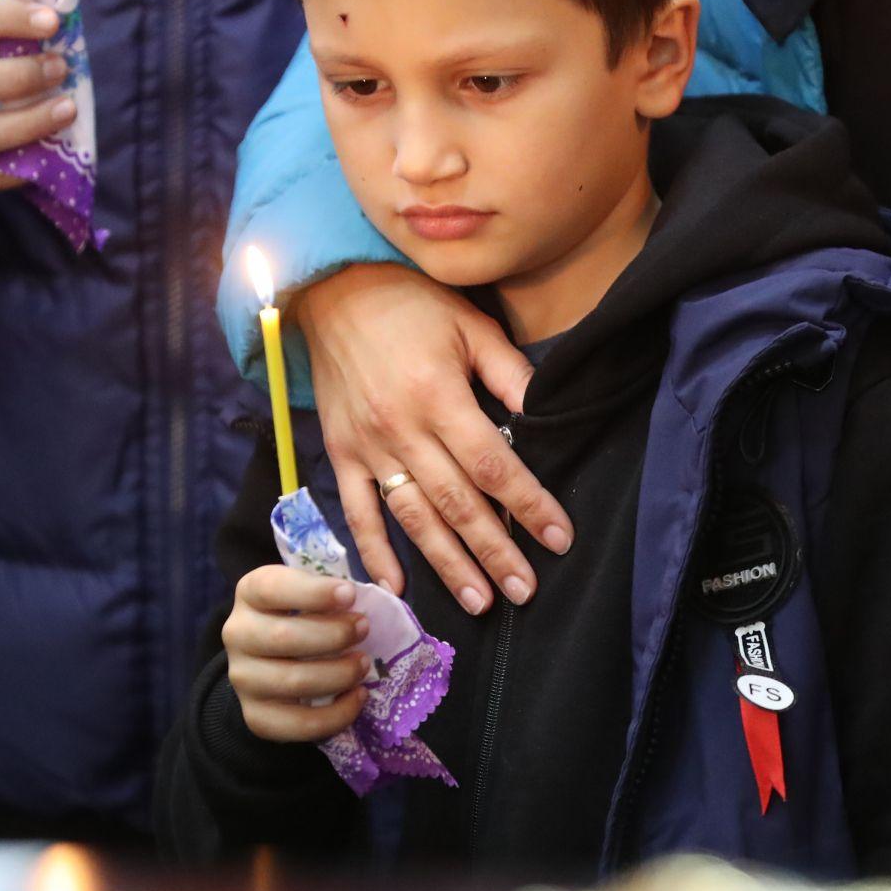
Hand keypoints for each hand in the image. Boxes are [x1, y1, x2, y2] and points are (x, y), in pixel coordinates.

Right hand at [222, 565, 370, 741]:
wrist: (276, 660)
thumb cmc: (308, 615)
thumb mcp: (317, 590)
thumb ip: (345, 585)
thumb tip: (393, 584)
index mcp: (251, 592)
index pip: (272, 588)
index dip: (313, 592)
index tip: (350, 595)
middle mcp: (238, 633)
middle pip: (282, 638)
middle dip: (333, 635)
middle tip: (365, 629)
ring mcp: (242, 678)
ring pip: (291, 682)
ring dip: (337, 674)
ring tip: (364, 665)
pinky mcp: (255, 716)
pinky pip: (296, 724)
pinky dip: (335, 715)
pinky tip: (358, 697)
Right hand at [293, 263, 573, 614]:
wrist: (332, 289)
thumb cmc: (412, 303)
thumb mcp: (471, 325)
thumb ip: (509, 374)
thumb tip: (547, 415)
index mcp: (438, 396)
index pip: (493, 464)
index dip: (529, 505)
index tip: (559, 538)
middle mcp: (401, 429)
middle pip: (457, 503)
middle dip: (495, 551)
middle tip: (526, 591)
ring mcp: (367, 447)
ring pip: (412, 517)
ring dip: (446, 564)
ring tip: (479, 602)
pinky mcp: (341, 453)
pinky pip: (356, 511)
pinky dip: (374, 552)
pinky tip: (396, 588)